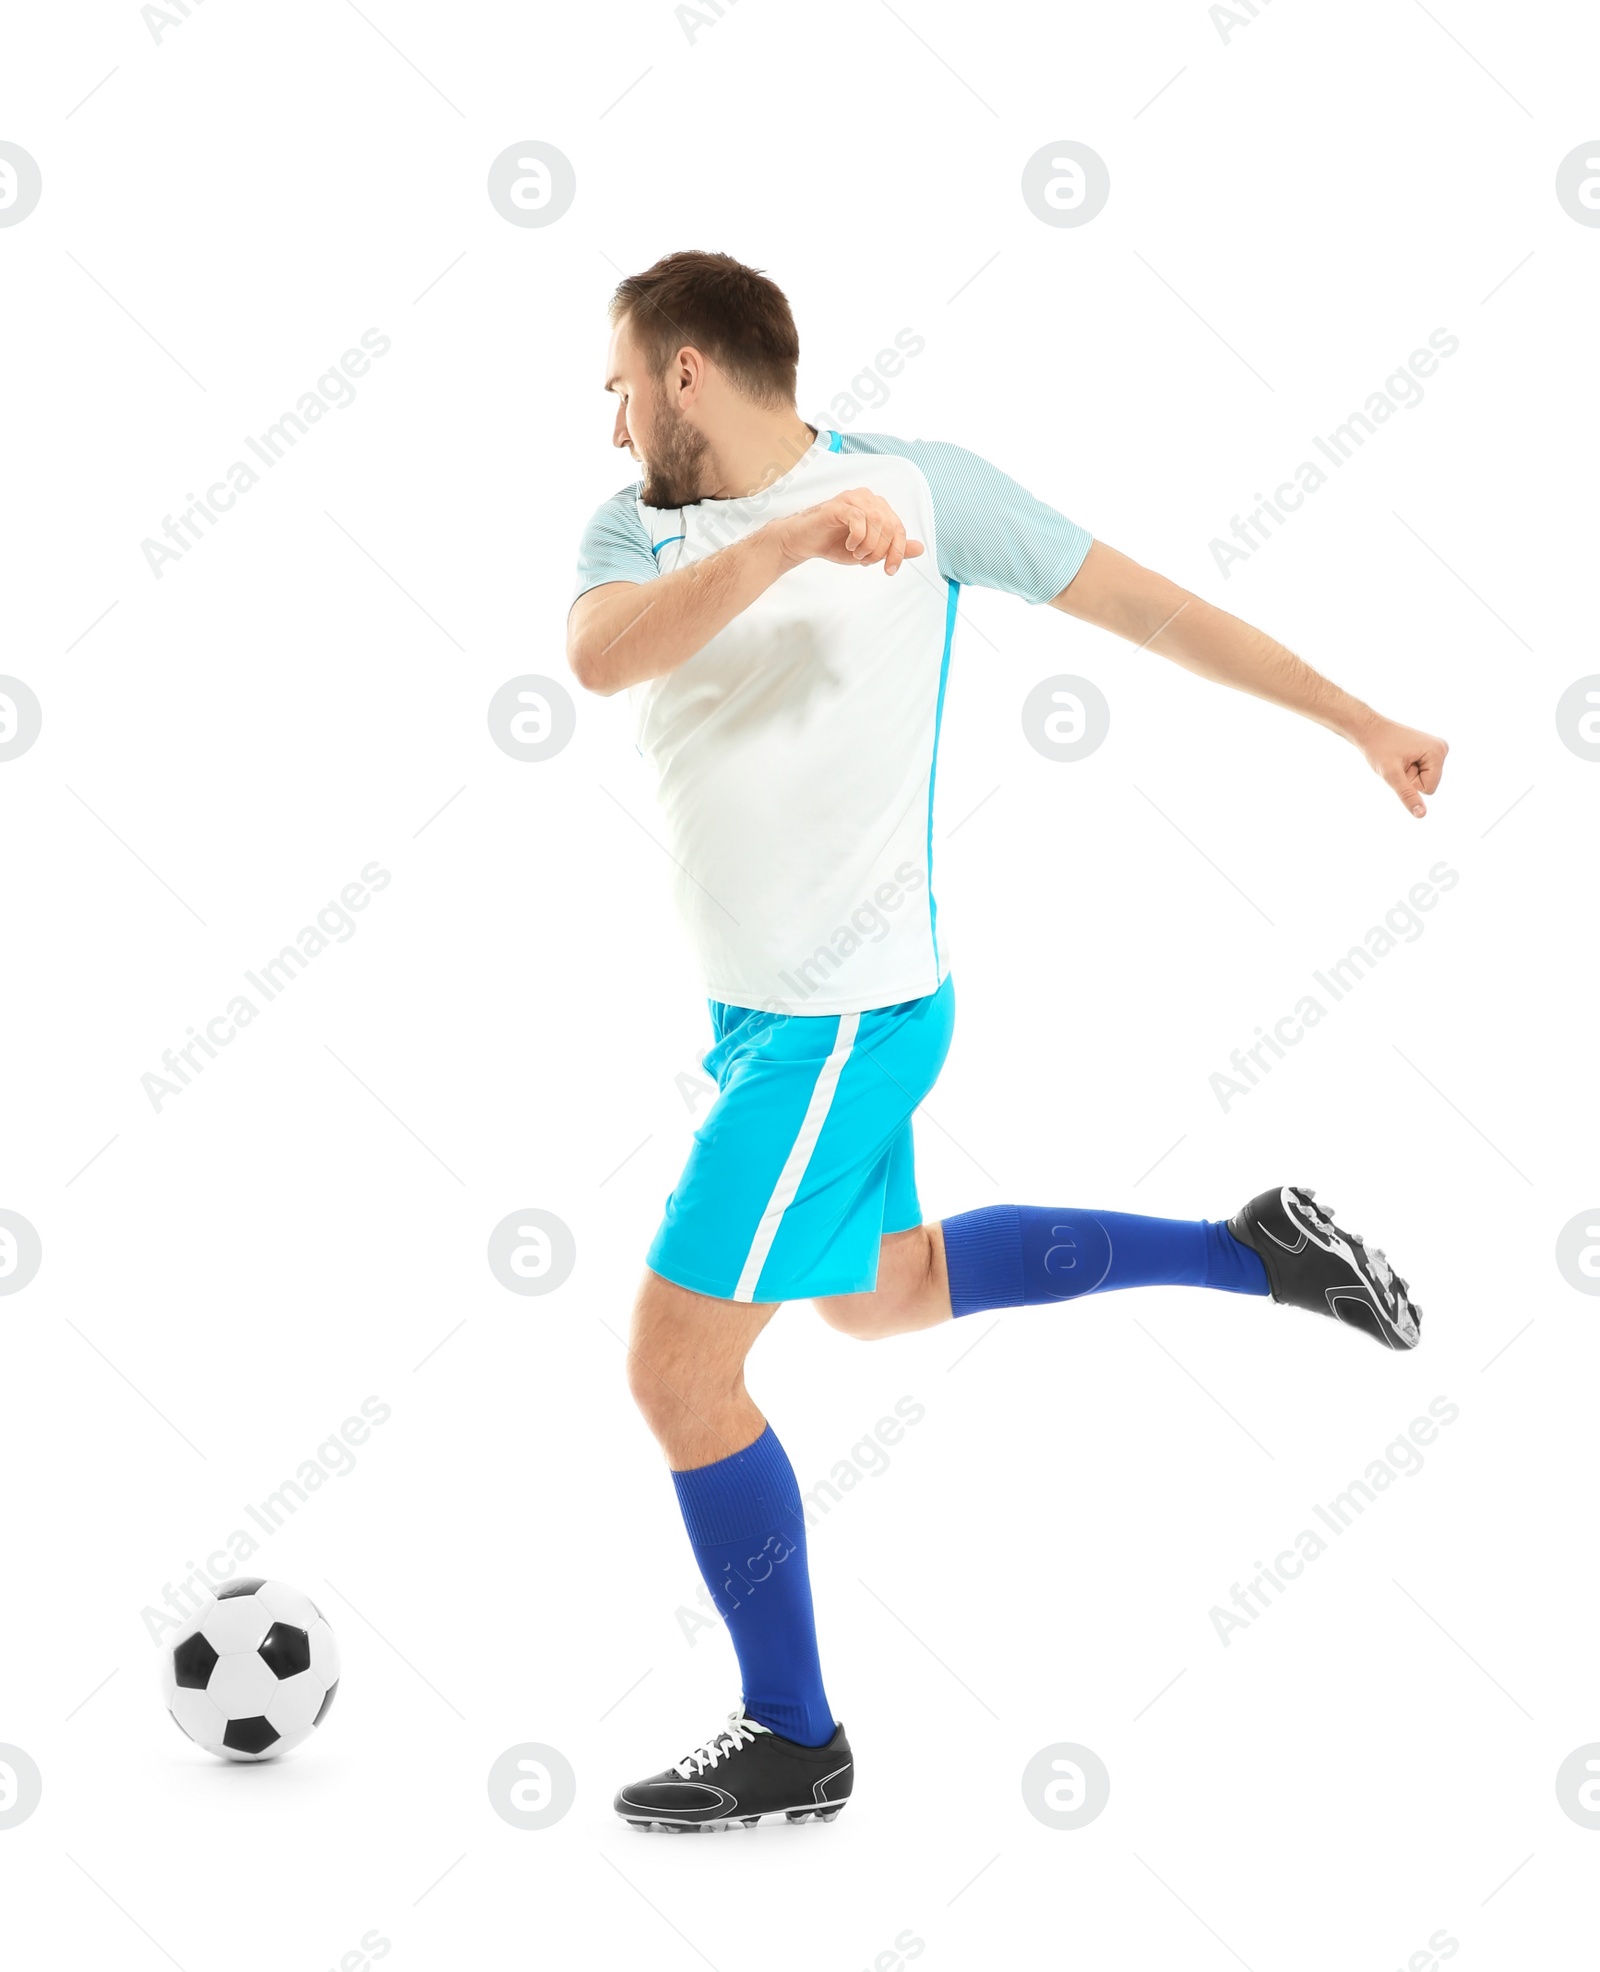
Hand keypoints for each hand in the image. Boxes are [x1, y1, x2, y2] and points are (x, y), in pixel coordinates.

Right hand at [770, 489, 923, 575]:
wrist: (805, 542)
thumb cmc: (835, 544)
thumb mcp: (869, 551)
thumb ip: (893, 548)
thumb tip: (920, 548)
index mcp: (878, 508)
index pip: (899, 528)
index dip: (898, 552)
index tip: (889, 570)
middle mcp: (869, 499)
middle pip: (890, 525)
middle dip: (882, 550)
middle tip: (867, 561)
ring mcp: (854, 499)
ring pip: (877, 521)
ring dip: (870, 545)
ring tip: (857, 554)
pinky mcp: (839, 505)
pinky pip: (859, 519)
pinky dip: (857, 538)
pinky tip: (849, 545)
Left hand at [1360, 717, 1448, 817]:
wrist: (1369, 730)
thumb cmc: (1378, 749)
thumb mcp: (1391, 775)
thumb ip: (1408, 795)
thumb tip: (1422, 815)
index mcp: (1438, 752)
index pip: (1429, 789)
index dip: (1410, 783)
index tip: (1399, 765)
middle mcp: (1442, 749)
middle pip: (1429, 784)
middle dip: (1410, 778)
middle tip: (1397, 762)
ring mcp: (1436, 749)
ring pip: (1424, 779)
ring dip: (1408, 774)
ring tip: (1398, 758)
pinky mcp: (1430, 750)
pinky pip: (1421, 772)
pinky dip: (1408, 769)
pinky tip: (1402, 756)